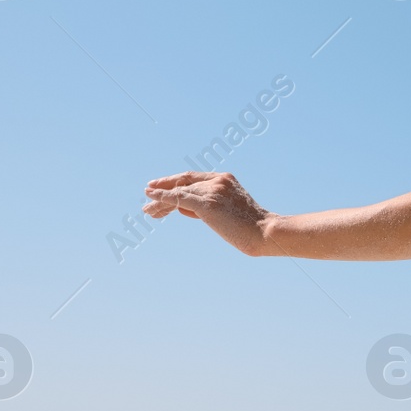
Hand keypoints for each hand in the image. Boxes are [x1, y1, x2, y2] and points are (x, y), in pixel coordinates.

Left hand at [143, 172, 275, 256]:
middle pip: (183, 182)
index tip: (163, 186)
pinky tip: (150, 198)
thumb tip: (182, 207)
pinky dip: (162, 198)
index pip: (194, 178)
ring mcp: (212, 191)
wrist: (264, 232)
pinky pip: (178, 198)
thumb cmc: (250, 228)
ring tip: (146, 208)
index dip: (177, 182)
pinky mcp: (207, 203)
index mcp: (225, 179)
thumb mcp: (228, 212)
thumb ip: (206, 206)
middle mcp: (217, 180)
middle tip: (148, 191)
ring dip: (160, 200)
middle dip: (164, 187)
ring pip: (179, 192)